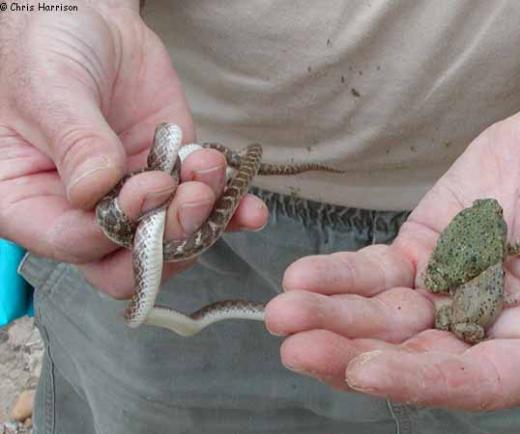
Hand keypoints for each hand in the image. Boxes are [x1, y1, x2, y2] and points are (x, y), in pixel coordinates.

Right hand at [0, 3, 266, 296]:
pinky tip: (249, 206)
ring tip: (208, 168)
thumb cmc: (46, 49)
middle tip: (190, 196)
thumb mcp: (50, 90)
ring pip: (174, 236)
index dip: (115, 233)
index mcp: (33, 201)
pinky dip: (230, 209)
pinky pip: (204, 205)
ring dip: (203, 215)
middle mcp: (86, 211)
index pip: (74, 244)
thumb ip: (74, 141)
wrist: (89, 21)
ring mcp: (134, 195)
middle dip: (168, 237)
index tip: (142, 191)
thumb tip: (96, 190)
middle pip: (130, 257)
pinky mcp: (173, 175)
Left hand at [266, 33, 519, 408]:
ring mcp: (445, 288)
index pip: (479, 381)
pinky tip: (301, 277)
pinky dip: (337, 275)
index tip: (363, 371)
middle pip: (413, 352)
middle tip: (298, 349)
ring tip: (283, 312)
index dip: (420, 380)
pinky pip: (371, 271)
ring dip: (330, 315)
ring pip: (381, 313)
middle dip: (352, 351)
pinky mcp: (416, 253)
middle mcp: (486, 325)